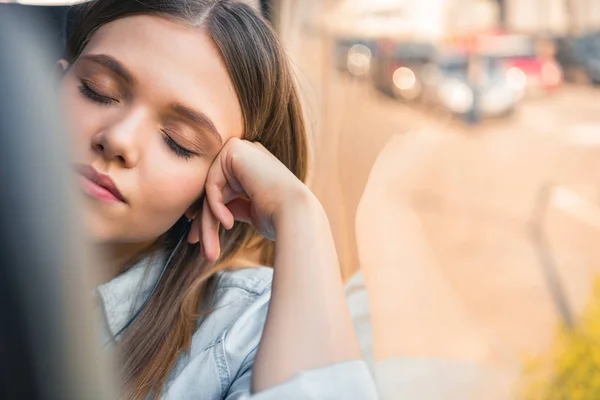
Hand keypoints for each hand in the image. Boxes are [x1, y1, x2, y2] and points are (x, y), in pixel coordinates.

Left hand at [187, 137, 310, 260]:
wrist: (296, 214)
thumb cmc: (279, 217)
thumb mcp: (250, 210)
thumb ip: (231, 204)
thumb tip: (208, 211)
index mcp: (254, 165)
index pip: (222, 188)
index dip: (209, 213)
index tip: (199, 238)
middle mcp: (248, 153)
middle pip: (214, 188)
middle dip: (204, 219)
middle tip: (195, 243)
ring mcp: (242, 148)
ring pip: (210, 189)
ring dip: (208, 221)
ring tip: (210, 249)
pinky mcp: (235, 150)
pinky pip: (212, 183)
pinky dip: (216, 206)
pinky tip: (229, 223)